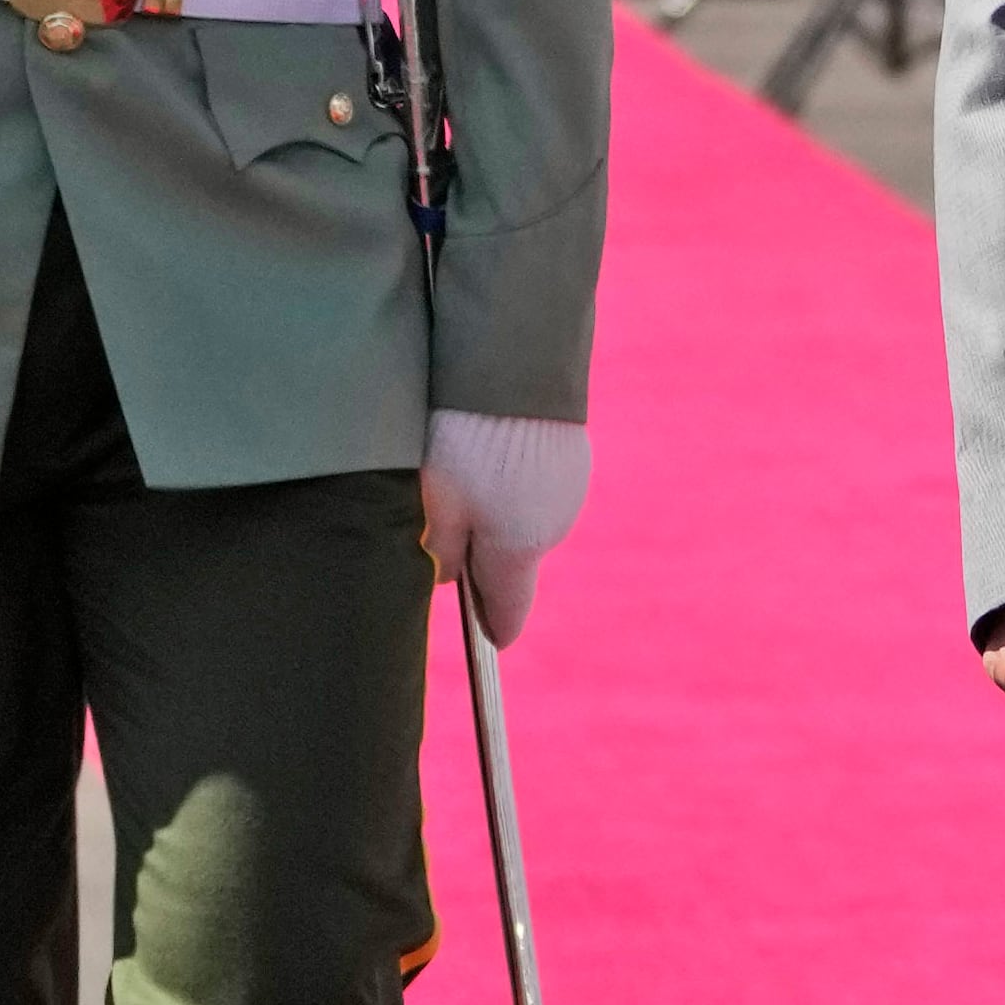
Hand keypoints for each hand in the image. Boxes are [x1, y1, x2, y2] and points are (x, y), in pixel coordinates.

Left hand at [419, 410, 588, 647]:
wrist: (515, 360)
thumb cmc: (464, 438)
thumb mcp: (432, 503)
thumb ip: (436, 554)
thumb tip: (444, 576)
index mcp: (519, 548)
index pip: (508, 611)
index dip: (492, 628)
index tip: (488, 644)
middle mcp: (553, 524)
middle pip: (509, 561)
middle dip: (478, 555)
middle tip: (436, 525)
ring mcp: (569, 485)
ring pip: (520, 519)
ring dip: (493, 510)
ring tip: (459, 473)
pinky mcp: (572, 450)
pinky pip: (536, 483)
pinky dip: (511, 478)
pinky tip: (488, 448)